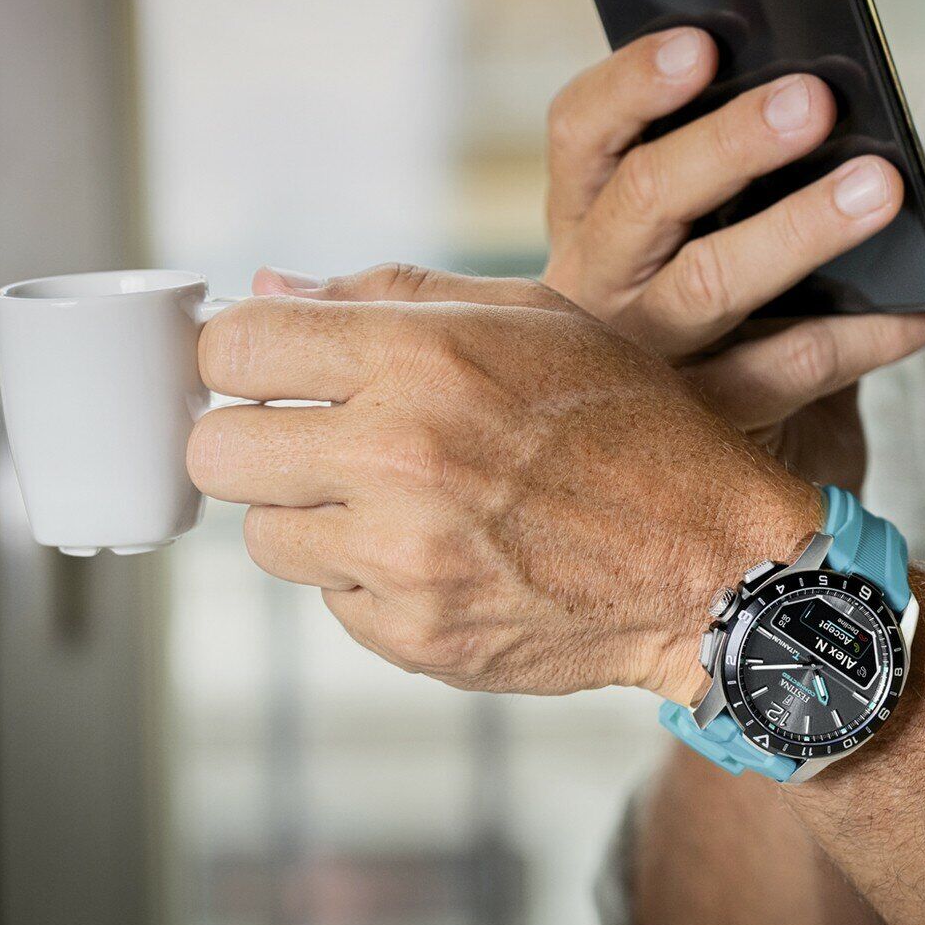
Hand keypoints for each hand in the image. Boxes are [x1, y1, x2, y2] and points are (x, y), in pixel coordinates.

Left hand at [189, 265, 818, 700]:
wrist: (710, 562)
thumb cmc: (628, 425)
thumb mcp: (532, 318)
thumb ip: (389, 293)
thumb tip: (267, 288)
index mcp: (425, 357)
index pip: (233, 346)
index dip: (236, 354)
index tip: (265, 368)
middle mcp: (401, 458)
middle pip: (215, 451)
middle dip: (249, 439)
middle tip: (310, 437)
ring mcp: (403, 560)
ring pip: (262, 536)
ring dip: (308, 514)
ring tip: (391, 500)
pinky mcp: (413, 636)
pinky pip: (330, 599)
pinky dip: (364, 576)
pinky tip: (435, 553)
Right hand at [543, 28, 924, 489]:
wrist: (679, 447)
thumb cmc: (687, 312)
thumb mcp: (671, 241)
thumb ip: (710, 184)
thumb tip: (809, 114)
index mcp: (585, 219)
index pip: (581, 133)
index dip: (631, 86)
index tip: (702, 47)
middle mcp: (594, 284)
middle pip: (643, 198)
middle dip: (727, 145)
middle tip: (810, 105)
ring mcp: (639, 357)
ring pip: (707, 284)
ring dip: (797, 231)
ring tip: (877, 190)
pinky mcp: (700, 416)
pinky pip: (789, 365)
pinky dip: (867, 333)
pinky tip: (921, 310)